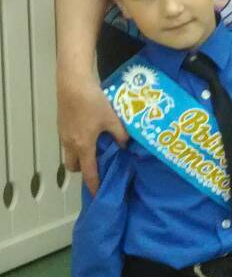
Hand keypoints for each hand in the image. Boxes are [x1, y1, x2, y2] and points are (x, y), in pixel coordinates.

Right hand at [58, 75, 127, 193]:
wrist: (73, 83)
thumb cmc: (93, 102)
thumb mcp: (112, 119)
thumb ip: (120, 135)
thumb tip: (125, 145)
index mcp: (83, 146)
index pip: (88, 172)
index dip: (94, 184)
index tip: (98, 193)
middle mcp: (70, 144)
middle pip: (73, 166)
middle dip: (83, 170)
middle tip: (98, 164)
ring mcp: (63, 134)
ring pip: (69, 154)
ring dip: (79, 156)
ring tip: (95, 148)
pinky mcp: (61, 125)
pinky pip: (68, 142)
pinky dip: (76, 144)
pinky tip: (89, 133)